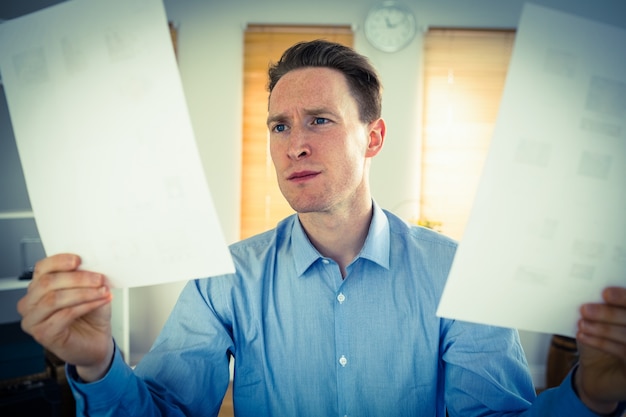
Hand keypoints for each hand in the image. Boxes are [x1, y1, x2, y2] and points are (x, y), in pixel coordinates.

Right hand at [17, 253, 113, 381]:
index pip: (41, 268)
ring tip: (102, 291)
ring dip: (83, 293)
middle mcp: (30, 303)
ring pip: (54, 299)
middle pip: (47, 283)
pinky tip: (99, 302)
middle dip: (77, 278)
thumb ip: (86, 277)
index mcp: (38, 287)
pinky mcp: (43, 334)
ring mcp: (33, 320)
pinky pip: (64, 315)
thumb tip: (91, 264)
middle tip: (99, 279)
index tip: (79, 260)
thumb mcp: (90, 290)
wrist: (96, 342)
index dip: (59, 261)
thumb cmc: (90, 316)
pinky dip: (85, 306)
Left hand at [575, 286, 625, 413]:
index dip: (623, 297)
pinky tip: (583, 335)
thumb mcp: (600, 320)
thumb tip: (586, 289)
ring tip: (581, 324)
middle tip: (585, 309)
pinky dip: (601, 342)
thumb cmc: (600, 339)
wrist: (598, 372)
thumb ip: (601, 306)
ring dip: (603, 328)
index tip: (605, 293)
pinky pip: (623, 352)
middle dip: (610, 313)